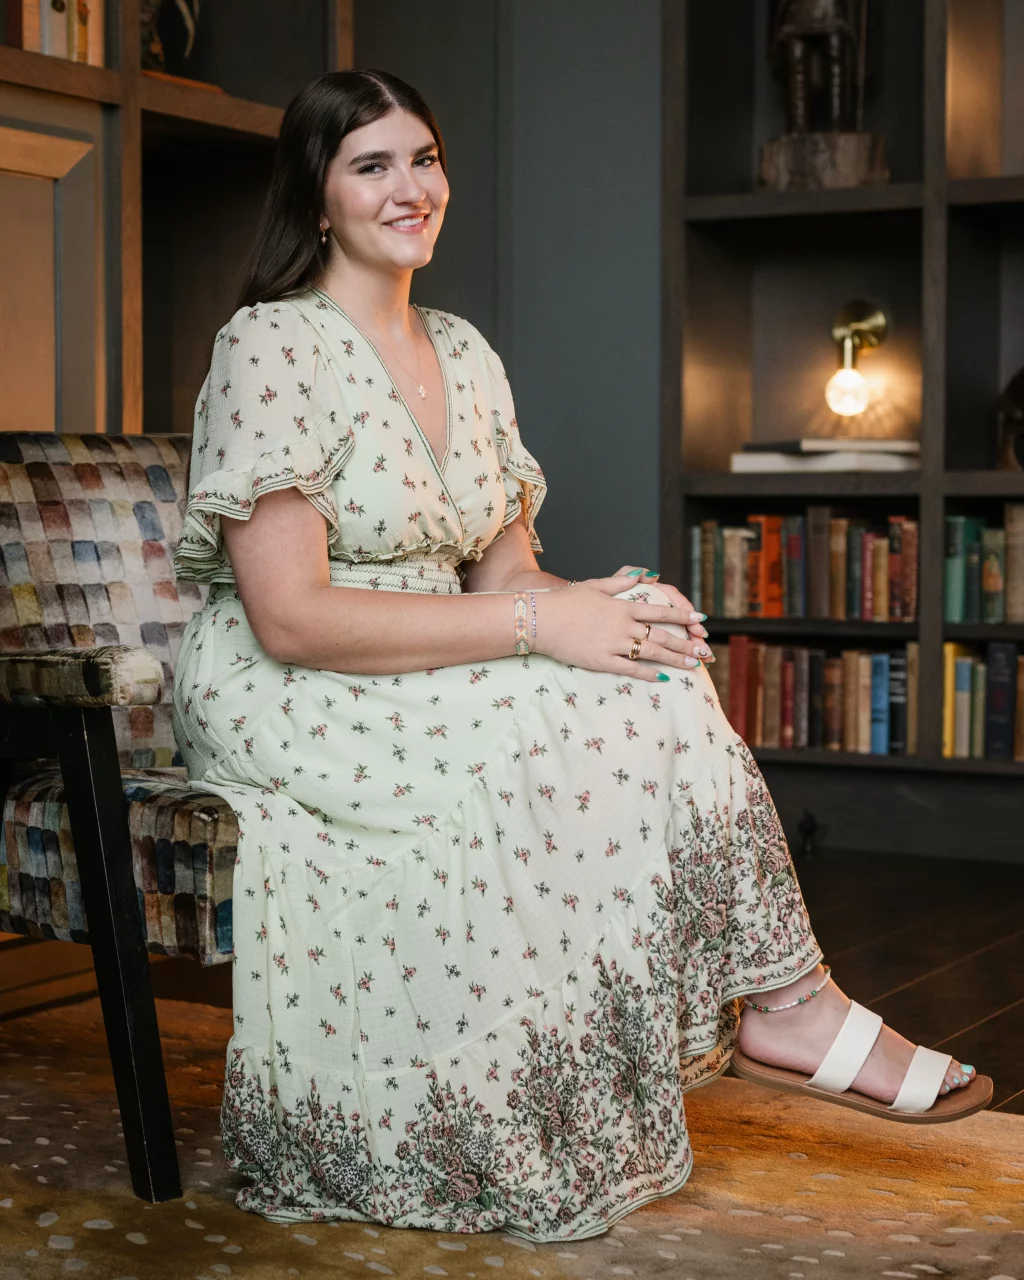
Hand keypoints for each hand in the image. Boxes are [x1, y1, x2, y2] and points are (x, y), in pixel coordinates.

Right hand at [537, 570, 714, 682]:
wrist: (541, 620)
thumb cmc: (566, 601)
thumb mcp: (595, 585)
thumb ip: (621, 583)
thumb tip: (644, 576)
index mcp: (622, 607)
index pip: (660, 612)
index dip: (682, 616)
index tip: (700, 619)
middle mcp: (622, 626)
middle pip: (662, 636)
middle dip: (686, 643)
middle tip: (705, 651)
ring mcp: (613, 645)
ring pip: (651, 653)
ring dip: (674, 659)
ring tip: (692, 664)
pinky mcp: (602, 661)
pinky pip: (630, 668)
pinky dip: (648, 673)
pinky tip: (663, 677)